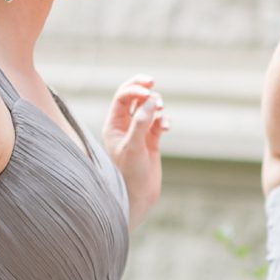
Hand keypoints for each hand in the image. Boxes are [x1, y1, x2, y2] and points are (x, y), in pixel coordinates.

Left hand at [103, 75, 167, 224]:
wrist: (138, 197)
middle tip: (152, 82)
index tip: (147, 88)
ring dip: (155, 105)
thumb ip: (141, 123)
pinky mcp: (151, 142)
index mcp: (113, 125)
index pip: (122, 98)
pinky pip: (159, 123)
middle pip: (133, 98)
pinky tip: (166, 128)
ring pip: (148, 109)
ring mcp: (138, 133)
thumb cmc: (129, 174)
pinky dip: (164, 120)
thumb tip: (151, 100)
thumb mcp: (133, 146)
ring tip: (160, 109)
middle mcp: (124, 127)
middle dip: (142, 89)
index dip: (134, 89)